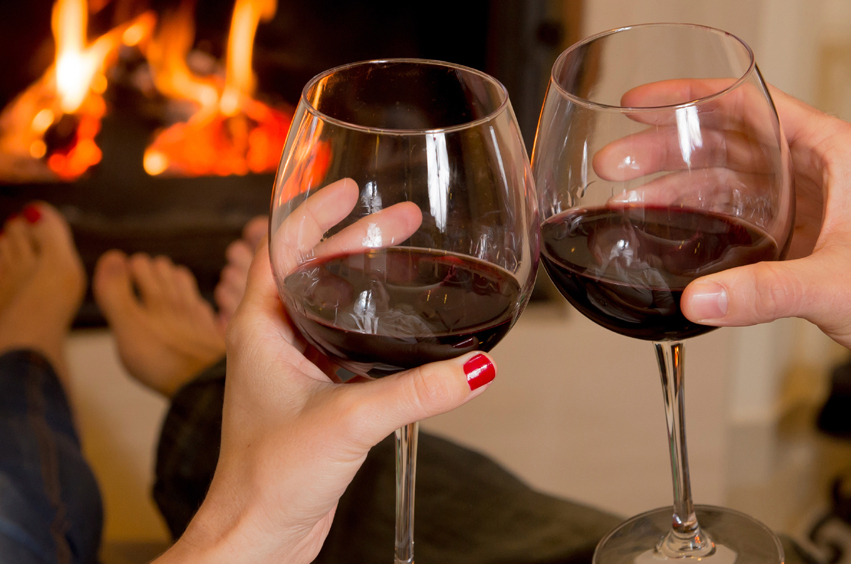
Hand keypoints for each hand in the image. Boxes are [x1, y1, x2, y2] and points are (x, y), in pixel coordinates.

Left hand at [154, 179, 495, 563]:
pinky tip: (402, 323)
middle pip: (313, 268)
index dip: (313, 212)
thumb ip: (416, 393)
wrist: (258, 534)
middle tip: (403, 221)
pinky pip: (344, 341)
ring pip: (330, 304)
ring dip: (365, 278)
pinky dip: (371, 322)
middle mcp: (274, 340)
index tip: (350, 188)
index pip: (280, 247)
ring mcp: (294, 366)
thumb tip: (474, 369)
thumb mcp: (349, 422)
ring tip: (406, 258)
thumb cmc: (269, 478)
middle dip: (357, 240)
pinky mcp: (315, 393)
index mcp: (260, 328)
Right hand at [591, 80, 848, 347]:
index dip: (689, 99)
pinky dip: (693, 223)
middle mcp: (808, 173)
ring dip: (671, 190)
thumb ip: (767, 291)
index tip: (642, 102)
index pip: (748, 106)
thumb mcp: (836, 281)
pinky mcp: (788, 240)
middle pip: (721, 144)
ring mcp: (797, 206)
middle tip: (615, 162)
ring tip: (627, 202)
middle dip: (662, 150)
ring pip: (721, 183)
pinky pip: (730, 219)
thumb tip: (702, 298)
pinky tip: (665, 234)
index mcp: (830, 155)